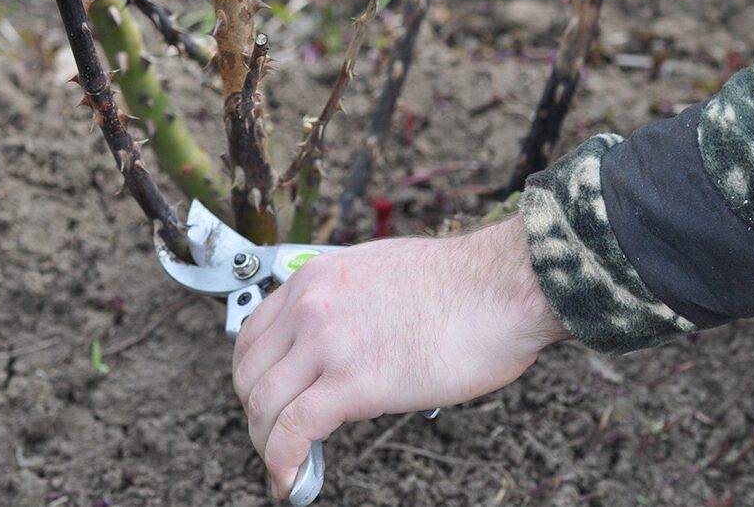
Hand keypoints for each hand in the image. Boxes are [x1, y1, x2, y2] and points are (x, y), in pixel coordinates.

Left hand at [232, 215, 567, 498]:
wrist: (503, 285)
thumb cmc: (462, 282)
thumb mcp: (379, 272)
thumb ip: (347, 303)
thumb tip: (342, 340)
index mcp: (318, 278)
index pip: (254, 335)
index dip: (253, 377)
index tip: (266, 400)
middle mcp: (311, 307)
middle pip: (250, 373)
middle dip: (256, 413)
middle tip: (274, 435)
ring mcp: (329, 343)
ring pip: (265, 405)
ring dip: (266, 444)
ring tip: (283, 465)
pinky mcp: (355, 382)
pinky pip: (294, 429)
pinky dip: (282, 461)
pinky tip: (290, 481)